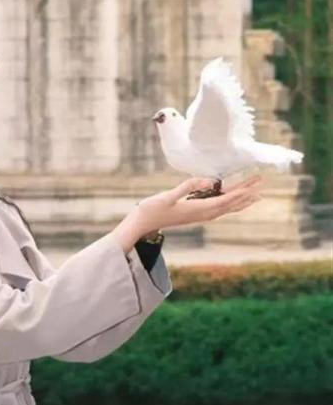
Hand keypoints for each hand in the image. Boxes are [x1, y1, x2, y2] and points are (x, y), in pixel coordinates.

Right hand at [133, 174, 264, 233]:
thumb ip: (187, 187)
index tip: (255, 185)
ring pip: (227, 207)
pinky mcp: (196, 214)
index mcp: (198, 209)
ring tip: (257, 193)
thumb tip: (210, 181)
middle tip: (262, 181)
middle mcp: (203, 214)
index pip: (225, 199)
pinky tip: (235, 199)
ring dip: (243, 199)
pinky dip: (232, 203)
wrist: (143, 223)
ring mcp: (200, 215)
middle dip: (247, 193)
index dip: (241, 192)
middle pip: (231, 203)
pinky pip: (220, 208)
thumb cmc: (152, 208)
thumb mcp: (167, 196)